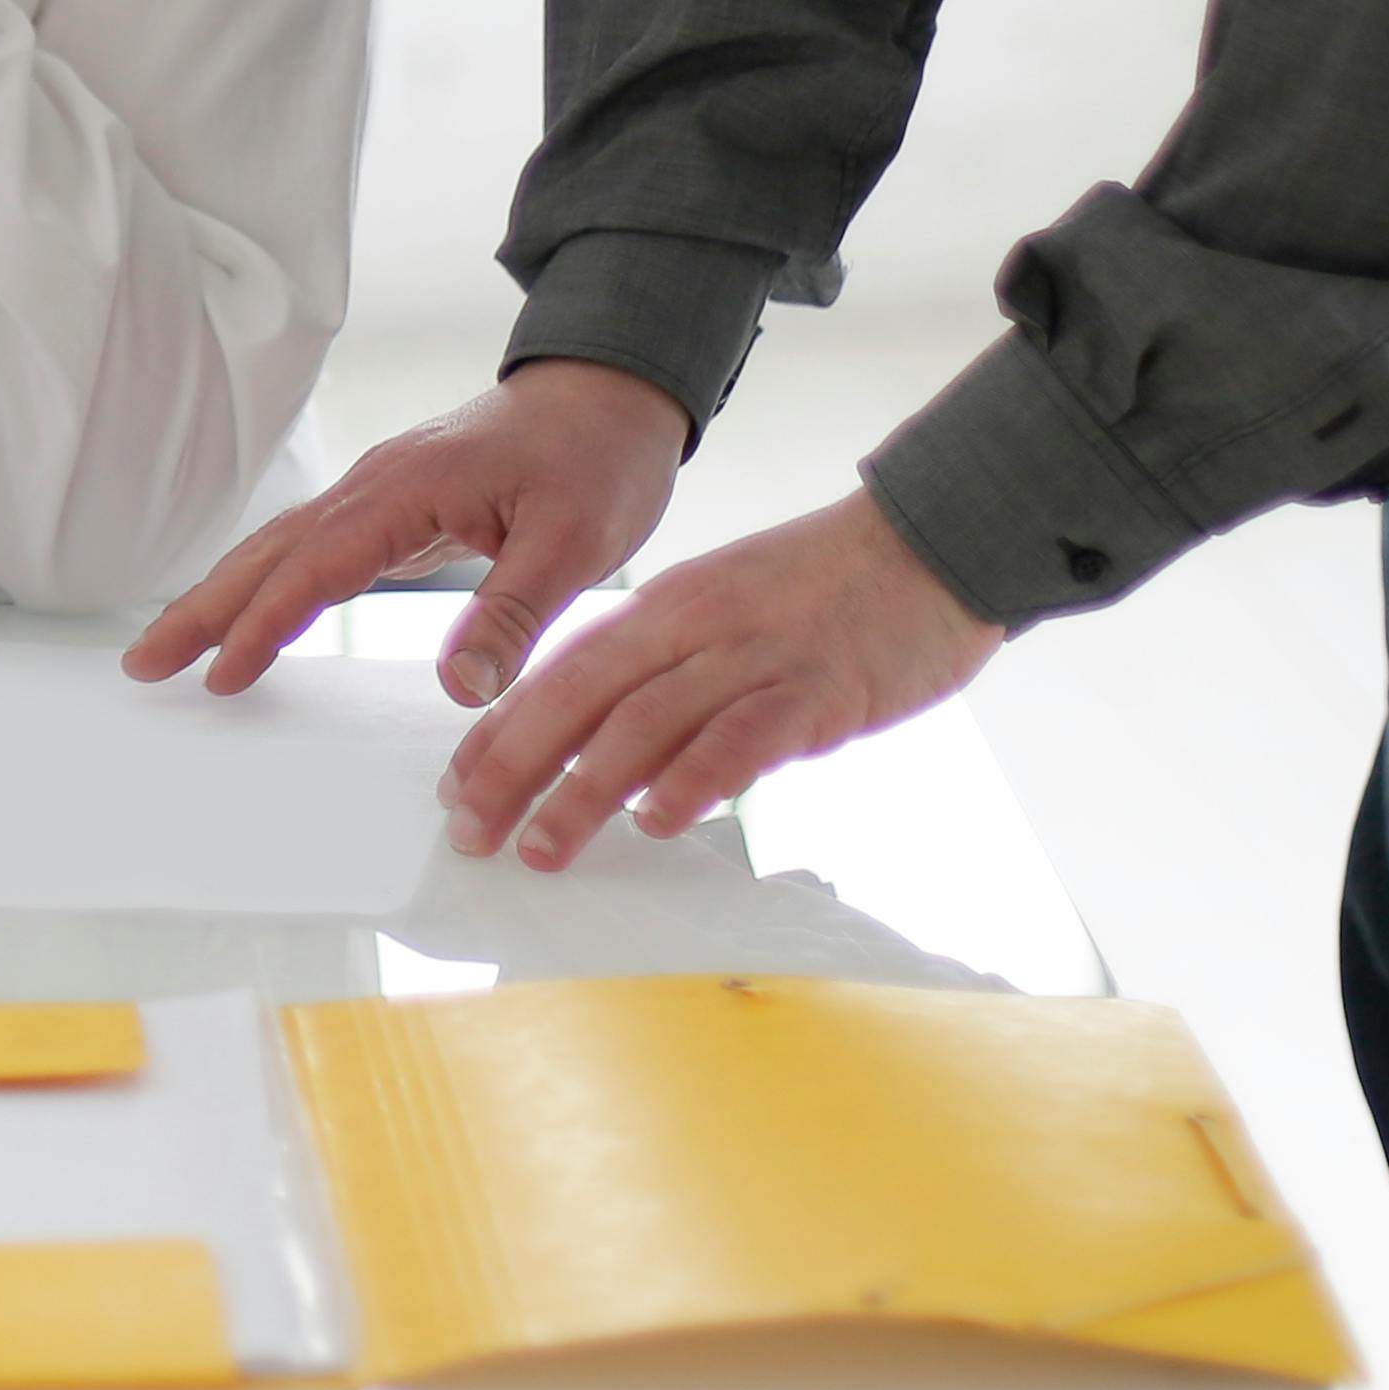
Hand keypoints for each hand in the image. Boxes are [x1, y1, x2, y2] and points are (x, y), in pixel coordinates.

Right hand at [125, 359, 694, 708]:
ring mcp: (380, 490)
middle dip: (203, 608)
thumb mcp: (577, 544)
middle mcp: (377, 484)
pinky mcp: (393, 502)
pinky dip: (267, 580)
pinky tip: (252, 610)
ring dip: (222, 595)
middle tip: (142, 664)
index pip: (318, 566)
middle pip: (271, 551)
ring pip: (282, 546)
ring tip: (170, 646)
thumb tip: (458, 691)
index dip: (266, 623)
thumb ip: (513, 616)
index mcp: (410, 488)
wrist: (611, 390)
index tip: (223, 676)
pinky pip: (313, 546)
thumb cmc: (598, 460)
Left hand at [437, 491, 1002, 864]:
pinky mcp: (815, 690)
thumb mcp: (729, 614)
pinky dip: (693, 779)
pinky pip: (741, 737)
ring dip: (584, 792)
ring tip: (542, 848)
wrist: (932, 541)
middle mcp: (694, 627)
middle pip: (580, 698)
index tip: (456, 786)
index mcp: (666, 607)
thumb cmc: (829, 591)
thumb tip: (617, 754)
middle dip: (514, 767)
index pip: (561, 671)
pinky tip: (658, 821)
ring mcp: (752, 657)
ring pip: (644, 724)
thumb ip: (674, 674)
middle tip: (470, 832)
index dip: (503, 729)